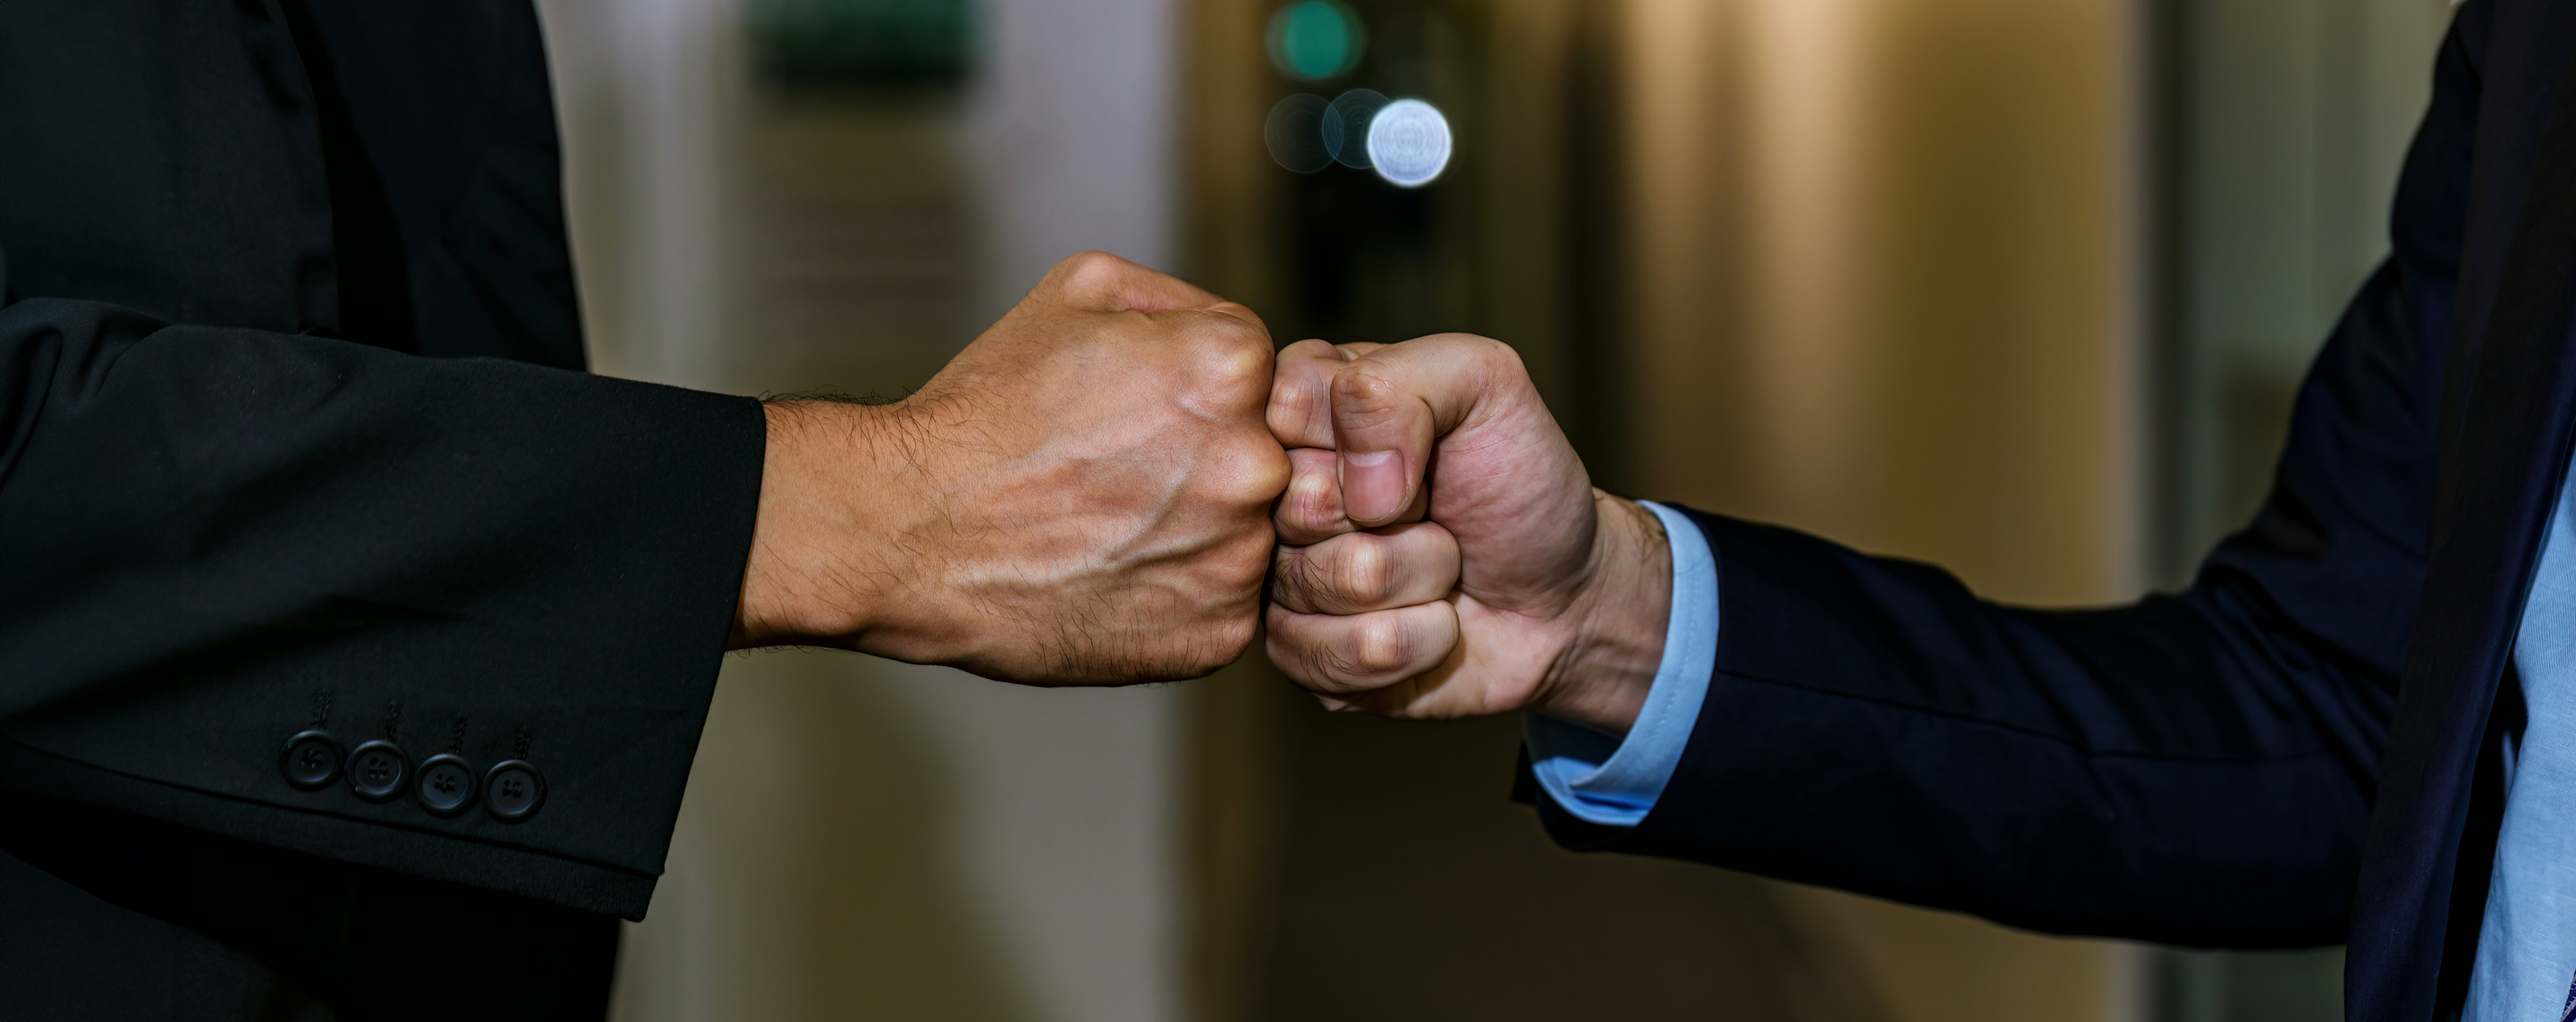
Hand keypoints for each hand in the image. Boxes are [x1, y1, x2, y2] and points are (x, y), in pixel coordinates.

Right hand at [733, 251, 1290, 683]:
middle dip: (1211, 458)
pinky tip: (1118, 573)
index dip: (1199, 387)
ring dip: (1202, 528)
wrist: (913, 531)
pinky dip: (1183, 593)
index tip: (1142, 410)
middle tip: (1129, 472)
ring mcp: (1240, 558)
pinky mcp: (1219, 634)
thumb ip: (1180, 297)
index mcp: (1233, 369)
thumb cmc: (986, 412)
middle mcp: (1256, 464)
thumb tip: (1223, 331)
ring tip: (1116, 525)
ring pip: (1253, 532)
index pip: (1265, 371)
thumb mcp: (1080, 292)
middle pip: (1270, 453)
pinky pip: (1227, 604)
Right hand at [1264, 334, 1671, 731]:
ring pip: (1317, 583)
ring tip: (1440, 567)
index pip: (1282, 410)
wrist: (1563, 598)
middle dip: (1399, 519)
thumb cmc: (1518, 484)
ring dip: (1415, 581)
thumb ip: (1402, 384)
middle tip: (1433, 512)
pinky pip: (1324, 655)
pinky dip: (1408, 643)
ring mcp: (1280, 574)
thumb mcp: (1487, 386)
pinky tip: (1428, 625)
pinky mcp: (1297, 653)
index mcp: (1305, 404)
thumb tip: (1357, 488)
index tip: (1417, 452)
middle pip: (1296, 505)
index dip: (1362, 442)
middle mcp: (1277, 490)